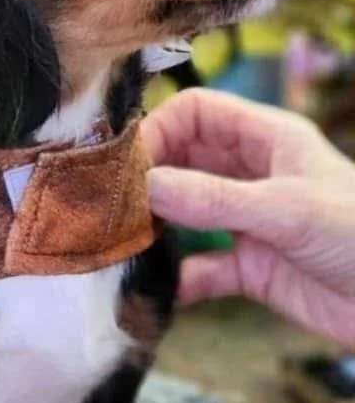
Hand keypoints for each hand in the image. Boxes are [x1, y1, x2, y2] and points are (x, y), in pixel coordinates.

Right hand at [141, 88, 354, 346]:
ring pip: (186, 211)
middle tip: (114, 202)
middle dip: (149, 176)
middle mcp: (252, 174)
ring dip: (158, 225)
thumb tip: (145, 186)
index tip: (128, 162)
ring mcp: (249, 221)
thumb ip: (215, 199)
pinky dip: (181, 278)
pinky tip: (163, 289)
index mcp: (267, 139)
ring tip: (126, 240)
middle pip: (183, 159)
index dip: (160, 127)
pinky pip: (203, 268)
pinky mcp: (251, 268)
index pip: (197, 112)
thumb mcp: (288, 210)